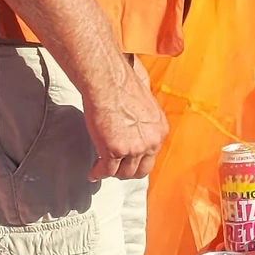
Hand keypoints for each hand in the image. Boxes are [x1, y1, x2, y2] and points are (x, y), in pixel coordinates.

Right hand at [81, 52, 167, 181]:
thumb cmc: (121, 84)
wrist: (107, 81)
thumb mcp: (146, 101)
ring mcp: (134, 148)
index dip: (138, 161)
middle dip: (127, 171)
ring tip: (102, 170)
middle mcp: (151, 141)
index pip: (151, 156)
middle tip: (116, 169)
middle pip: (140, 170)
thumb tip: (138, 120)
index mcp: (159, 130)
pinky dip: (99, 173)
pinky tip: (94, 172)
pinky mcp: (115, 150)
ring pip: (123, 173)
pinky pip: (107, 170)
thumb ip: (145, 118)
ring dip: (112, 172)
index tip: (129, 162)